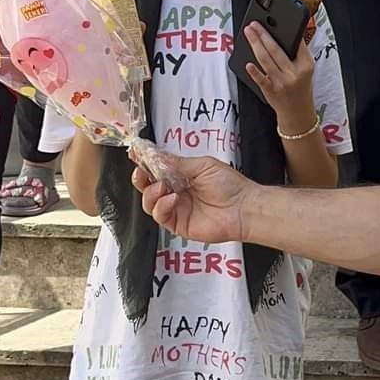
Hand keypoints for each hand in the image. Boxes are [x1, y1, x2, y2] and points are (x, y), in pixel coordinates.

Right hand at [133, 153, 252, 242]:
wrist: (243, 207)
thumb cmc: (229, 185)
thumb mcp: (201, 166)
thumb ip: (176, 163)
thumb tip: (155, 155)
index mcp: (182, 177)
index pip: (156, 170)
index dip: (144, 163)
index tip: (135, 155)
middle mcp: (176, 193)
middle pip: (148, 187)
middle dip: (141, 178)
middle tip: (141, 172)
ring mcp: (176, 209)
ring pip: (149, 203)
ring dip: (151, 193)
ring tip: (162, 186)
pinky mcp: (178, 225)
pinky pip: (160, 216)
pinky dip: (161, 206)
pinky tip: (172, 199)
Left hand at [243, 23, 315, 131]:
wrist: (297, 113)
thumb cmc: (300, 87)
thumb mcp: (306, 70)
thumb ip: (298, 54)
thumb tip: (285, 34)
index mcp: (306, 66)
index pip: (297, 44)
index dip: (286, 31)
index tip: (275, 20)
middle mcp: (294, 74)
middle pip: (276, 50)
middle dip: (263, 35)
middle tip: (254, 24)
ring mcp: (281, 83)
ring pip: (266, 60)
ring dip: (255, 44)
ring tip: (248, 33)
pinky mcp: (271, 91)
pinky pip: (260, 79)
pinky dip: (254, 71)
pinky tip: (248, 63)